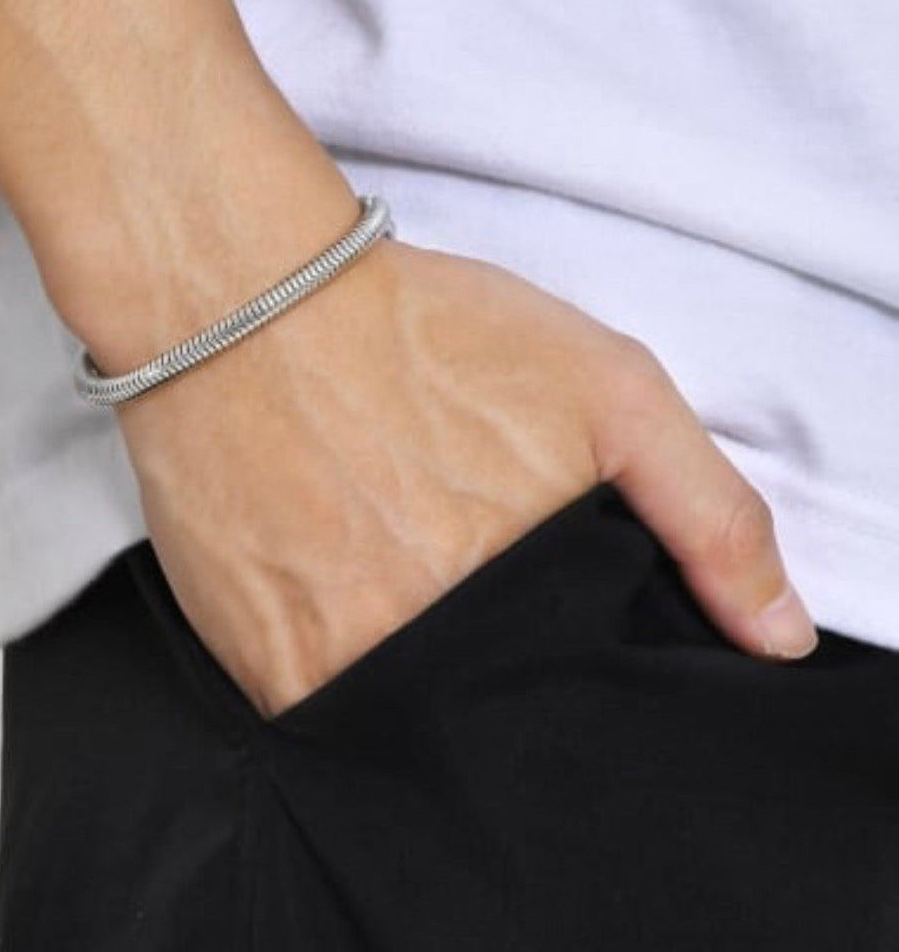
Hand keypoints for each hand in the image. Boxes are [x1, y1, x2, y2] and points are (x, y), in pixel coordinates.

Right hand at [110, 236, 817, 719]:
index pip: (576, 697)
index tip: (529, 585)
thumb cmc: (424, 334)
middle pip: (490, 711)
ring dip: (406, 650)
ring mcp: (331, 672)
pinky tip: (330, 561)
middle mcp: (425, 660)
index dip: (561, 645)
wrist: (247, 308)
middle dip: (488, 647)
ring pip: (405, 715)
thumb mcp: (608, 390)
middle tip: (443, 543)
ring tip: (381, 544)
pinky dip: (337, 650)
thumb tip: (775, 636)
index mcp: (523, 606)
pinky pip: (322, 703)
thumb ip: (709, 515)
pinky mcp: (256, 667)